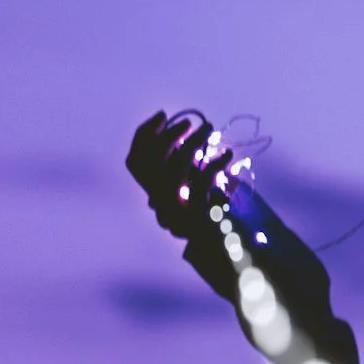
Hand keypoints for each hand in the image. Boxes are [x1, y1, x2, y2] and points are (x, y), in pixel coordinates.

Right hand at [125, 110, 236, 249]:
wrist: (229, 248)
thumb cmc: (213, 212)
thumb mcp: (195, 183)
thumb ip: (183, 161)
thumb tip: (178, 128)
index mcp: (155, 195)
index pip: (134, 162)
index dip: (143, 135)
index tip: (162, 115)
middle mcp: (159, 205)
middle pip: (151, 162)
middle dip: (169, 135)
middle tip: (191, 123)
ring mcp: (176, 212)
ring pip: (176, 169)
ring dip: (194, 143)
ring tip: (210, 131)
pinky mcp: (197, 218)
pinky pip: (201, 182)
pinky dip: (215, 164)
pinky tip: (227, 155)